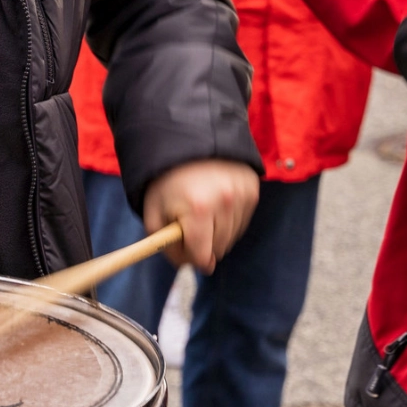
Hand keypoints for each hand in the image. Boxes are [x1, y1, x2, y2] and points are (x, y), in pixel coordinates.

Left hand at [143, 159, 259, 272]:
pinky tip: (216, 203)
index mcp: (199, 209)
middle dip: (203, 245)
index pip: (202, 256)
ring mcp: (243, 196)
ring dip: (216, 233)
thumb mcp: (154, 212)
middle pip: (218, 250)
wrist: (190, 140)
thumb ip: (165, 246)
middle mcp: (226, 203)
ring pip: (231, 238)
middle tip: (190, 226)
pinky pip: (242, 222)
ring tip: (202, 210)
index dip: (190, 257)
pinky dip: (229, 220)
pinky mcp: (253, 190)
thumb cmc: (167, 180)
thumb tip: (187, 266)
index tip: (184, 248)